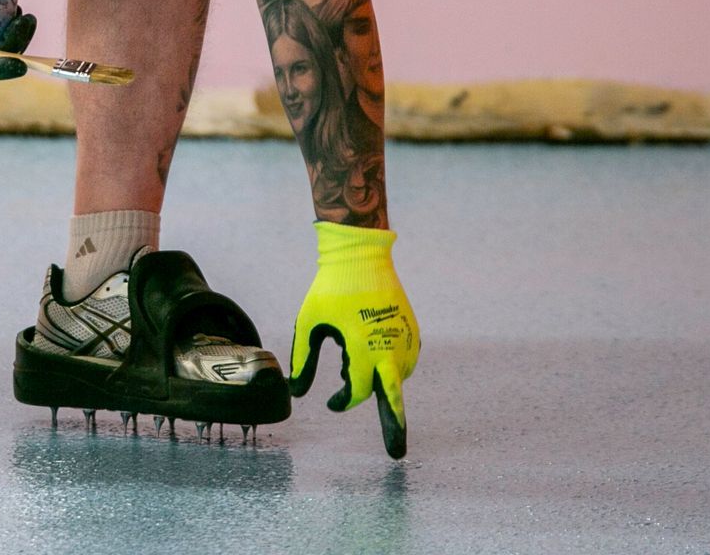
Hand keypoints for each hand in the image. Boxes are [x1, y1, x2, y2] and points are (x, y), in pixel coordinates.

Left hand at [288, 221, 420, 457]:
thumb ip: (303, 359)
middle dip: (394, 426)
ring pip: (397, 378)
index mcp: (363, 347)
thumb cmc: (329, 289)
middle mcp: (390, 347)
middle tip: (396, 454)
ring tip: (355, 360)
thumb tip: (297, 393)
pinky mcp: (412, 331)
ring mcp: (405, 339)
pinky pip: (405, 361)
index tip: (331, 402)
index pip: (357, 391)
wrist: (361, 256)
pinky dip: (392, 367)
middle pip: (393, 398)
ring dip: (382, 383)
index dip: (344, 401)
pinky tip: (373, 353)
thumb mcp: (308, 323)